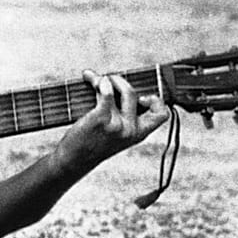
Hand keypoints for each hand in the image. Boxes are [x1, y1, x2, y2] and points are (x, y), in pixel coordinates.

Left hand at [54, 70, 168, 178]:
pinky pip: (105, 92)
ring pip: (119, 90)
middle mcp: (131, 130)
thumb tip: (122, 84)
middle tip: (109, 79)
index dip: (157, 101)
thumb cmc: (93, 143)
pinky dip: (99, 81)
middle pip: (133, 93)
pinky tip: (89, 79)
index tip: (142, 96)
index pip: (162, 115)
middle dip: (120, 80)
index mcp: (139, 134)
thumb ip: (126, 117)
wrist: (75, 159)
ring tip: (96, 79)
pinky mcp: (101, 119)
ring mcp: (117, 125)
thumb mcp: (117, 135)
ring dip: (106, 79)